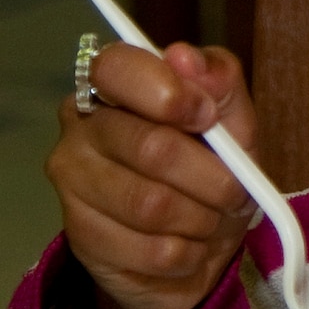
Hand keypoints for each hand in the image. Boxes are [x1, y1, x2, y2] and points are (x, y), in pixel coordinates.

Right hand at [45, 41, 256, 308]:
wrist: (195, 243)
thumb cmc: (210, 164)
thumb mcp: (233, 118)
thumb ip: (219, 80)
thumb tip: (185, 56)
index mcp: (112, 82)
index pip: (116, 67)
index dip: (168, 92)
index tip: (207, 117)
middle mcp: (80, 126)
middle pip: (150, 147)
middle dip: (211, 176)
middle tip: (235, 190)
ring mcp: (72, 183)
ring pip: (151, 205)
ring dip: (201, 218)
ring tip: (212, 218)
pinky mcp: (81, 237)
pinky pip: (148, 251)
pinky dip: (188, 252)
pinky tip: (190, 245)